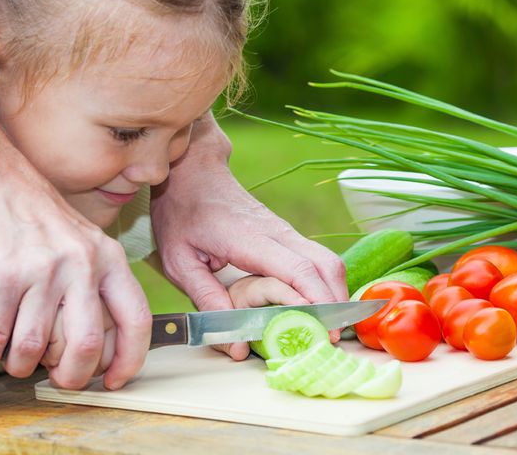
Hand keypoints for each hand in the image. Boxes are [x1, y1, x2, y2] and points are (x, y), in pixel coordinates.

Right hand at [0, 160, 150, 389]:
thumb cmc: (43, 219)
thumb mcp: (90, 242)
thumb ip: (103, 284)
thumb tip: (110, 342)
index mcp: (110, 259)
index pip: (136, 319)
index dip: (130, 359)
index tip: (115, 379)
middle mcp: (81, 265)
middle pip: (86, 344)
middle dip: (74, 376)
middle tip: (61, 380)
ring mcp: (40, 271)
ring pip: (35, 347)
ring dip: (23, 366)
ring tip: (19, 362)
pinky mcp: (0, 276)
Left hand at [149, 115, 346, 359]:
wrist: (193, 173)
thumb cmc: (182, 214)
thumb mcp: (179, 261)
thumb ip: (206, 299)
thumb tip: (235, 343)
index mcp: (250, 239)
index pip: (298, 270)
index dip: (317, 301)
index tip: (325, 330)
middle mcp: (277, 232)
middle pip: (326, 265)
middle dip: (336, 303)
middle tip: (330, 338)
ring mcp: (285, 231)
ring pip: (327, 261)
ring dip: (335, 293)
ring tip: (326, 327)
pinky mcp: (286, 234)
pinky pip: (317, 259)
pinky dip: (325, 283)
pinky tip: (317, 306)